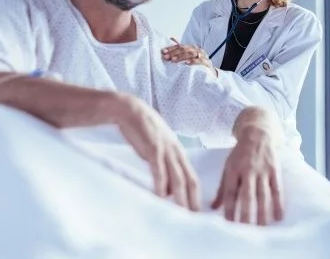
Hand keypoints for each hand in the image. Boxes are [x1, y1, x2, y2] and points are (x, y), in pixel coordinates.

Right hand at [115, 93, 200, 211]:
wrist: (131, 110)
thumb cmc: (144, 131)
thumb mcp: (159, 148)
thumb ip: (165, 165)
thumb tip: (168, 187)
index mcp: (179, 152)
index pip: (193, 178)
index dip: (197, 196)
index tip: (198, 212)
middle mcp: (176, 152)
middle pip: (190, 180)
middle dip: (193, 201)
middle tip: (195, 219)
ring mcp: (166, 151)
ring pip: (178, 178)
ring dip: (181, 198)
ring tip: (182, 214)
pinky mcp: (153, 149)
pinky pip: (159, 171)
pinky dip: (161, 186)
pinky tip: (161, 197)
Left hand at [161, 38, 215, 74]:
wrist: (211, 72)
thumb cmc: (198, 64)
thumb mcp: (190, 57)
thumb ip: (181, 51)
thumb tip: (171, 39)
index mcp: (193, 47)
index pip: (181, 46)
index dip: (171, 48)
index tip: (163, 51)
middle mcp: (198, 50)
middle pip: (185, 49)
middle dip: (174, 53)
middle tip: (166, 57)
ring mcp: (203, 56)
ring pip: (191, 54)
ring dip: (181, 57)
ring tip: (173, 60)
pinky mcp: (207, 63)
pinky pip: (200, 61)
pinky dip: (193, 61)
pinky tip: (186, 63)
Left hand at [211, 113, 283, 224]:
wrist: (258, 133)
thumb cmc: (239, 154)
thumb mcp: (227, 167)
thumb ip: (222, 188)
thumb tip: (213, 208)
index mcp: (233, 170)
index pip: (231, 192)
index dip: (230, 208)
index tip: (229, 225)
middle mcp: (248, 170)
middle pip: (247, 195)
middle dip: (246, 214)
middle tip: (245, 231)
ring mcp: (262, 170)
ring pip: (263, 194)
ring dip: (262, 212)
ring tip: (261, 229)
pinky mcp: (275, 170)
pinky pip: (277, 189)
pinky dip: (278, 203)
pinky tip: (278, 216)